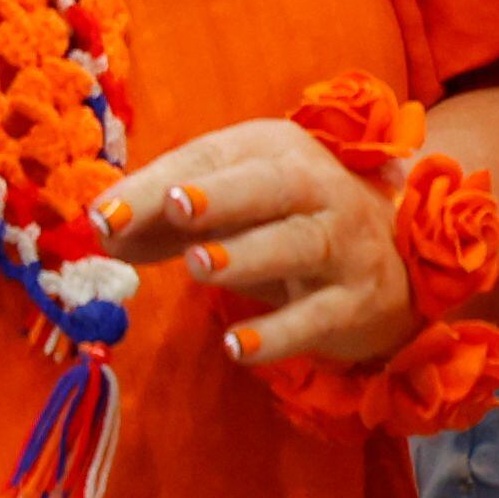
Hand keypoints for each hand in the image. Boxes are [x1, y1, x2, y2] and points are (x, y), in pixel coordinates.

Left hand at [96, 120, 416, 370]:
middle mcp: (315, 187)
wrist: (396, 264)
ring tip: (198, 267)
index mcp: (273, 150)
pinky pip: (318, 316)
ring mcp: (344, 243)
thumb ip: (164, 220)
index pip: (208, 158)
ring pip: (298, 244)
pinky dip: (279, 333)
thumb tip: (103, 233)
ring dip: (246, 255)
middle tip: (173, 206)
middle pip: (269, 186)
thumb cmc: (286, 223)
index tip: (102, 215)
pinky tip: (236, 346)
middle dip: (221, 194)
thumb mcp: (229, 207)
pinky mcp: (358, 301)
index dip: (156, 183)